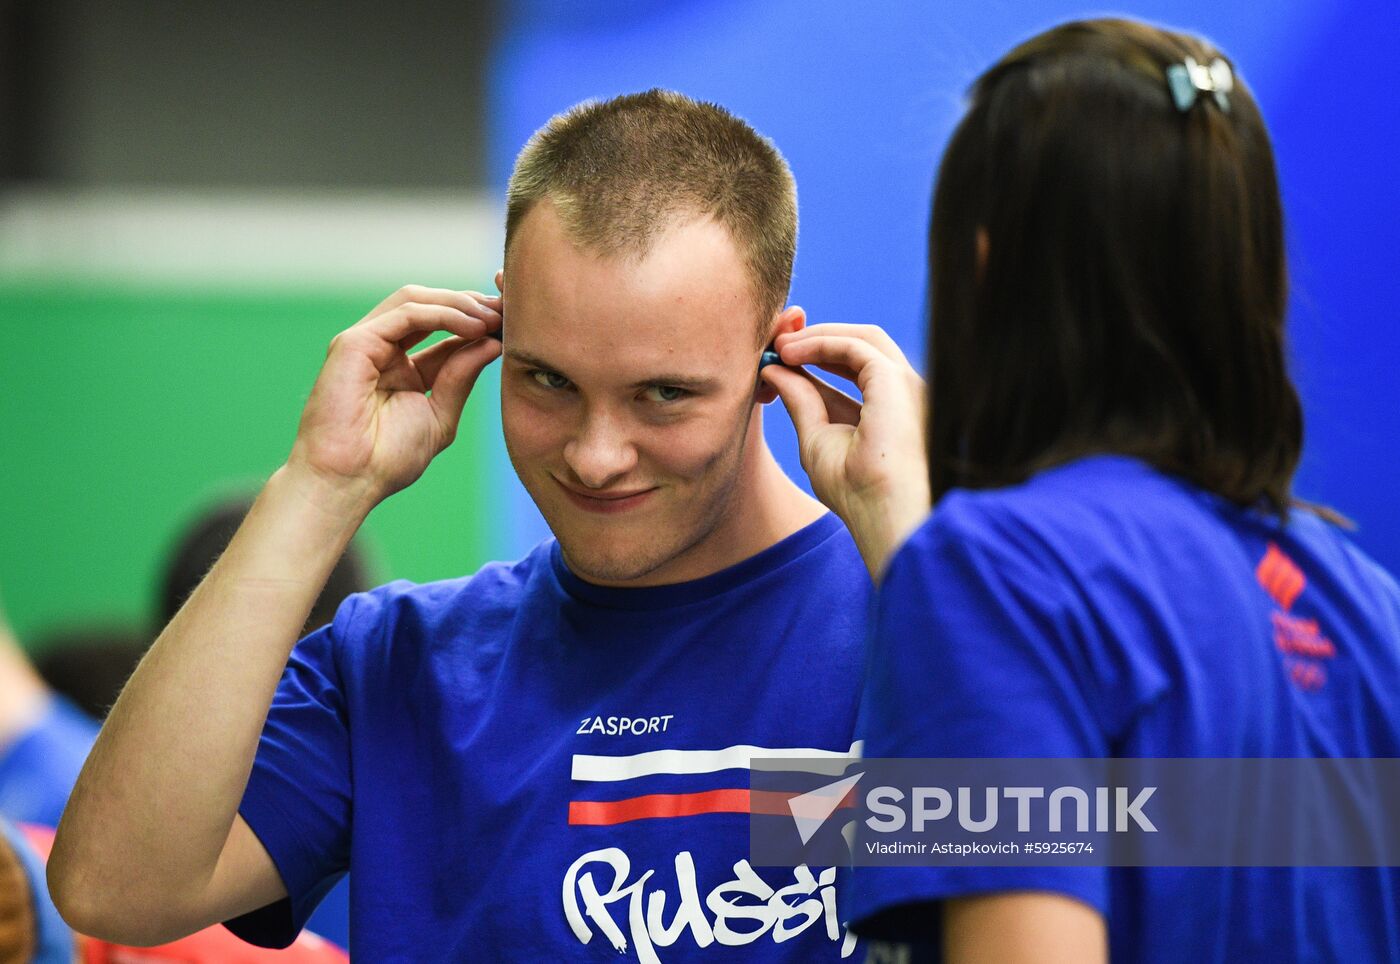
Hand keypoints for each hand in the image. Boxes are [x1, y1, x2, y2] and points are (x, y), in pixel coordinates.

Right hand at [286, 285, 501, 516]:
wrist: (350, 481)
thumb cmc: (387, 459)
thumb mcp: (439, 415)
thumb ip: (461, 377)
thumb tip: (492, 342)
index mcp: (402, 367)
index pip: (443, 331)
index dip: (478, 322)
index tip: (512, 323)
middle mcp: (382, 349)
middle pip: (429, 306)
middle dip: (471, 305)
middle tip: (507, 310)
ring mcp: (365, 342)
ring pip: (416, 300)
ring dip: (459, 304)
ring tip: (492, 318)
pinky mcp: (354, 342)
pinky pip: (406, 313)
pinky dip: (443, 314)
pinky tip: (472, 326)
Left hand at [761, 323, 929, 577]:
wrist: (882, 512)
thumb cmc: (855, 491)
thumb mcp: (816, 438)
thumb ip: (800, 400)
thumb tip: (773, 368)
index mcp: (890, 409)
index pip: (853, 367)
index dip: (816, 356)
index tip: (779, 355)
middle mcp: (903, 392)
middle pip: (861, 346)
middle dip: (817, 337)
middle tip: (776, 341)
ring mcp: (904, 383)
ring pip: (862, 339)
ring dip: (817, 336)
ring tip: (779, 345)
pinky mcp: (895, 379)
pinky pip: (855, 345)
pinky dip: (820, 343)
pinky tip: (789, 352)